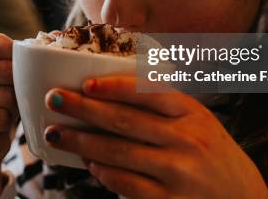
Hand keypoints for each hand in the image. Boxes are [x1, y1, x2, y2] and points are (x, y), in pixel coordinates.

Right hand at [0, 34, 17, 198]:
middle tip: (18, 96)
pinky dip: (6, 123)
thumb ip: (22, 60)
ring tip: (5, 111)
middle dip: (20, 86)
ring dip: (14, 107)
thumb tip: (52, 40)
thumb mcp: (9, 79)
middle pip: (5, 69)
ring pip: (6, 95)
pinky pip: (0, 117)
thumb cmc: (2, 104)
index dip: (20, 56)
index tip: (27, 69)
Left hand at [44, 76, 267, 198]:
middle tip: (54, 99)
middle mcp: (187, 140)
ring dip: (82, 143)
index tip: (85, 83)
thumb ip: (164, 108)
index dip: (114, 86)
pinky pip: (126, 184)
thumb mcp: (199, 122)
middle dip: (83, 109)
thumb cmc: (213, 155)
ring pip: (118, 153)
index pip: (149, 92)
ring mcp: (177, 173)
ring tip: (56, 134)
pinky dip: (103, 173)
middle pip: (125, 121)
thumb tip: (107, 96)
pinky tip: (89, 165)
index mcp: (193, 113)